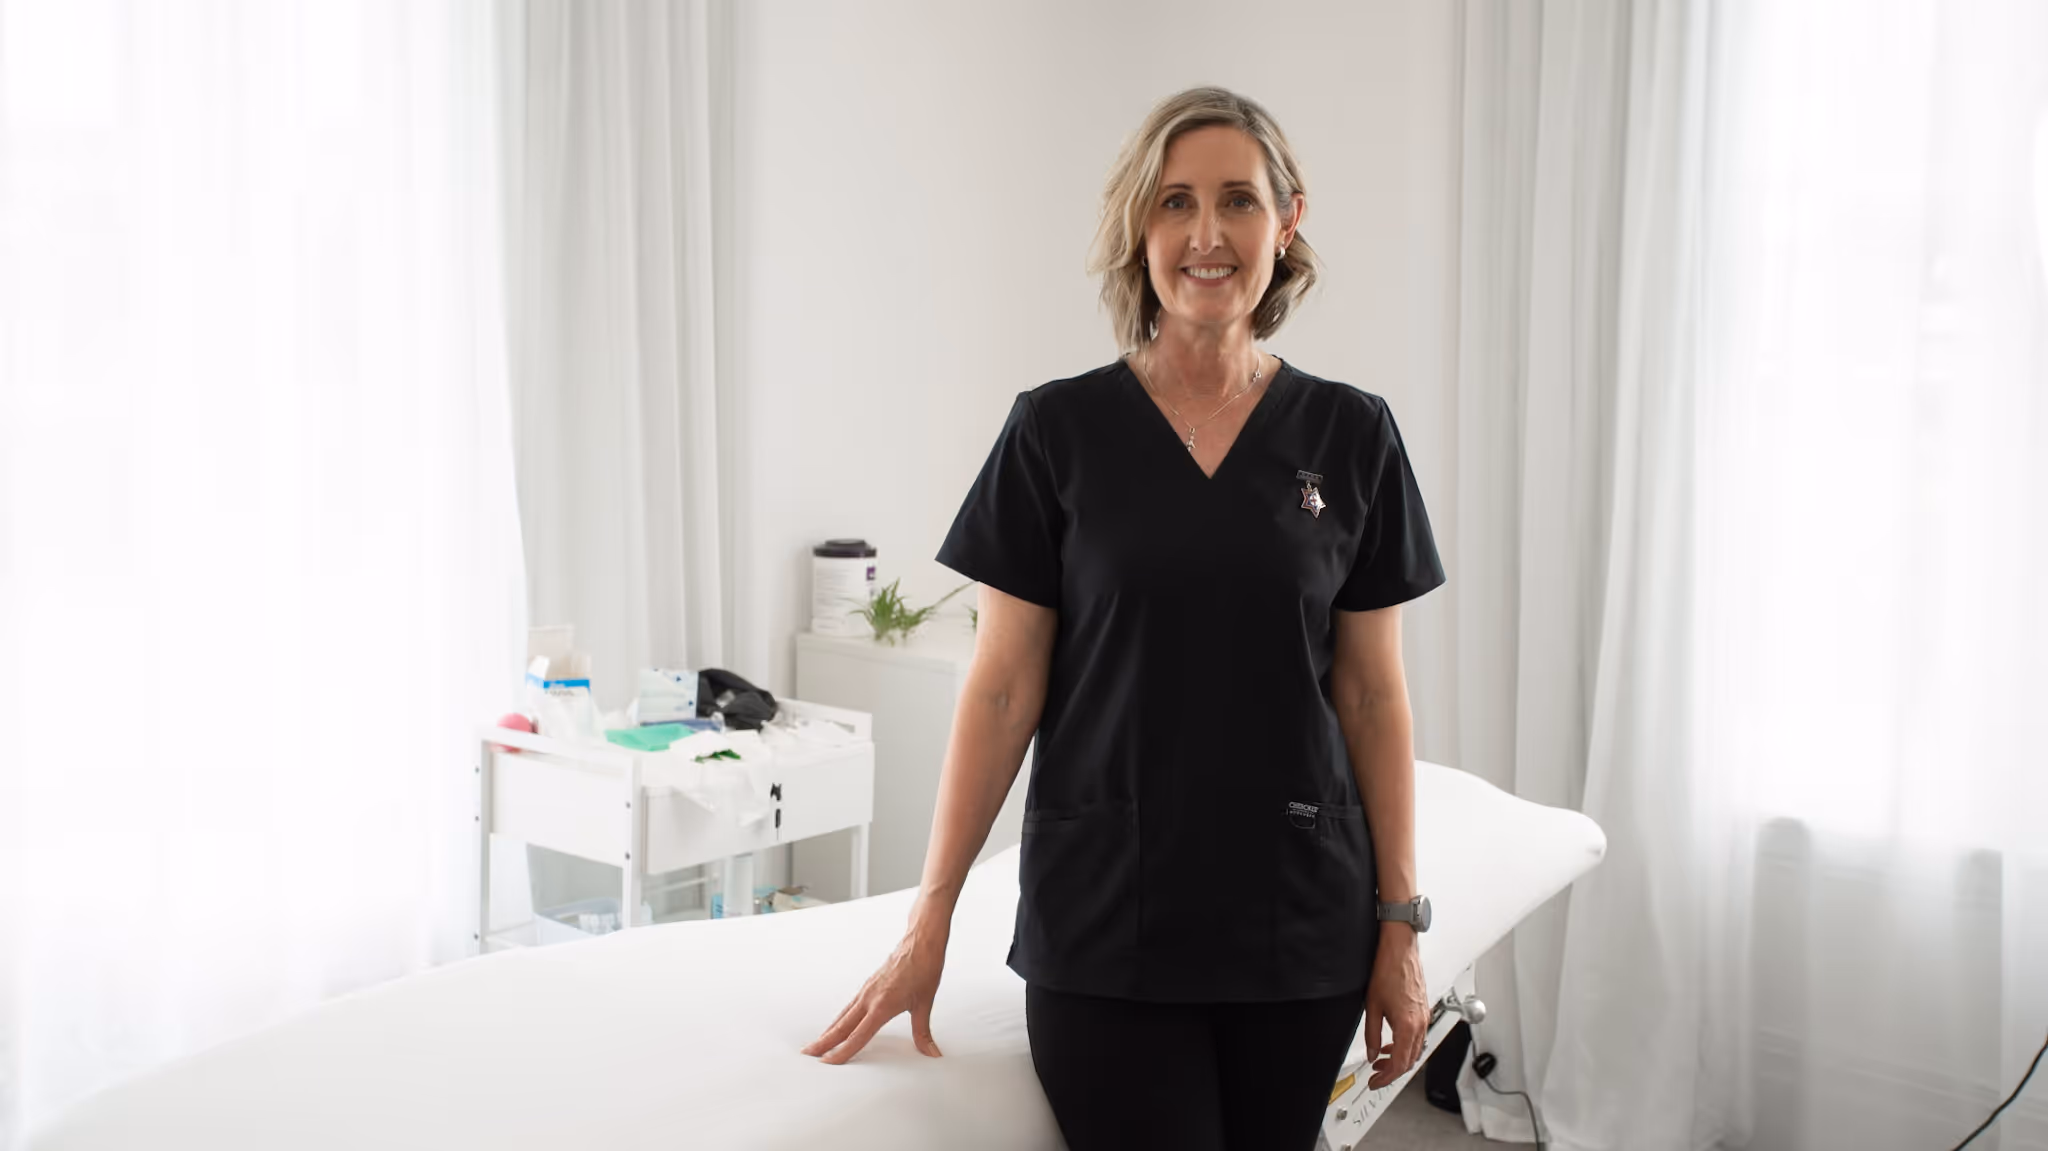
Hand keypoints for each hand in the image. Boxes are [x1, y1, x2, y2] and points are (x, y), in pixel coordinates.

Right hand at [801, 926, 947, 1063]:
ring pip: (843, 1015)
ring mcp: (867, 990)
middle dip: (824, 1042)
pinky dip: (840, 1017)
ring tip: (818, 1041)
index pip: (858, 1036)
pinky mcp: (869, 985)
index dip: (842, 1052)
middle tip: (808, 1053)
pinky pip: (850, 1005)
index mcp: (882, 1005)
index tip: (828, 1062)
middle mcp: (870, 998)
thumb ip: (923, 1032)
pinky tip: (839, 1022)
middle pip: (842, 1026)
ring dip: (829, 1029)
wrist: (921, 941)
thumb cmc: (924, 966)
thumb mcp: (925, 1004)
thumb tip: (930, 1052)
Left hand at [1363, 928, 1428, 1089]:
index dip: (1387, 1077)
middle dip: (1393, 1071)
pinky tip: (1391, 1042)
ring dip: (1399, 1058)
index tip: (1375, 1082)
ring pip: (1415, 1049)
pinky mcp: (1423, 1010)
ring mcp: (1424, 1016)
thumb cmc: (1387, 970)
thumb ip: (1372, 1035)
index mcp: (1408, 1025)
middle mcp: (1420, 1023)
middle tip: (1376, 1075)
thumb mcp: (1372, 1006)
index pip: (1401, 1064)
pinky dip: (1405, 1045)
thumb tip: (1372, 1054)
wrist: (1399, 949)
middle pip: (1411, 1060)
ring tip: (1381, 1060)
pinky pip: (1417, 1036)